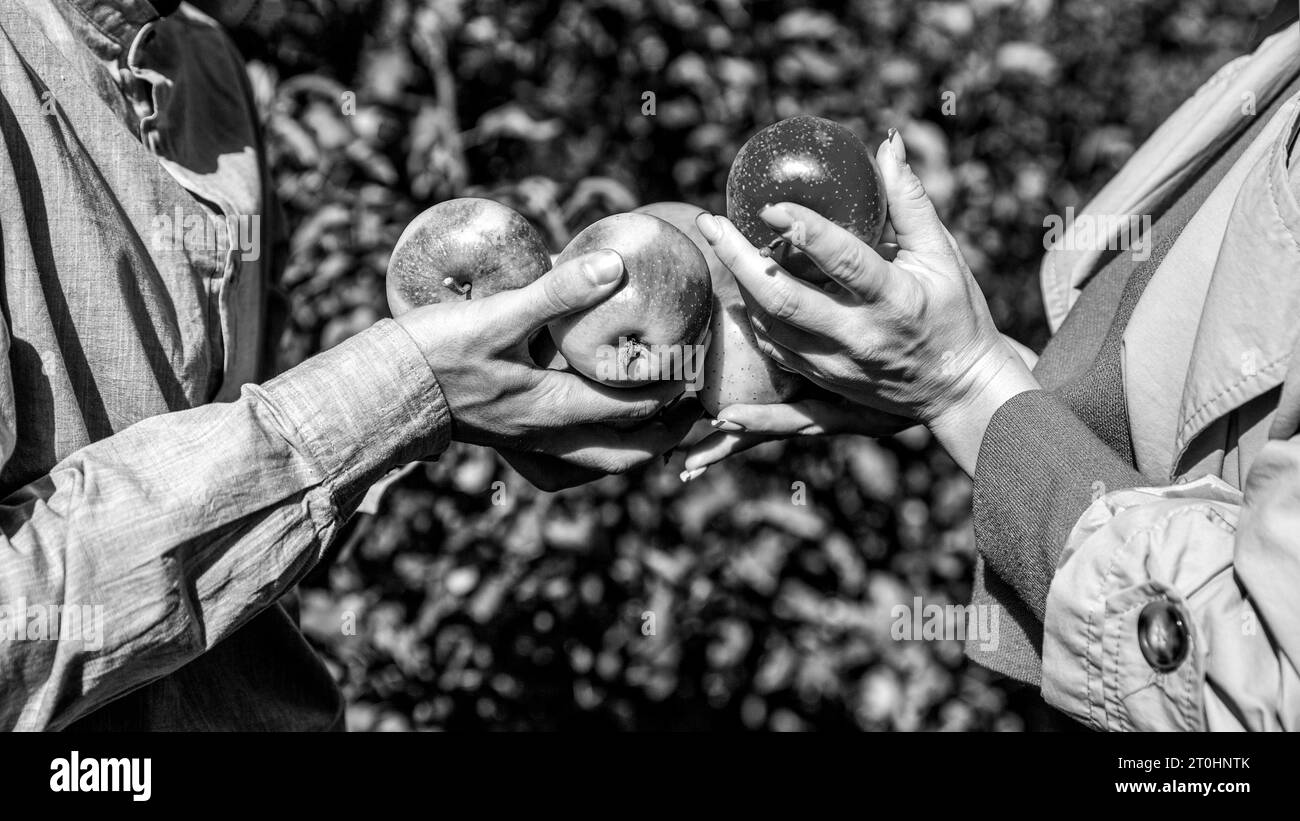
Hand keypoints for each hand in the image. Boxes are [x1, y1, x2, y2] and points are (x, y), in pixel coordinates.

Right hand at [395, 250, 694, 482]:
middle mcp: (549, 434)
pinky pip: (572, 448)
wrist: (381, 389)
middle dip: (666, 432)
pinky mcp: (511, 433)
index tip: (698, 366)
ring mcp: (529, 439)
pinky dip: (599, 436)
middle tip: (696, 409)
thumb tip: (614, 266)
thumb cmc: (437, 352)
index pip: (635, 409)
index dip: (674, 390)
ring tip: (660, 415)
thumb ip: (558, 292)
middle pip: (626, 450)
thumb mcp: (500, 316)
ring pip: (599, 456)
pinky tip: (600, 409)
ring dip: (635, 440)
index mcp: (556, 409)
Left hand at [694, 130, 1038, 473]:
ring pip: (769, 327)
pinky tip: (740, 288)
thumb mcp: (943, 255)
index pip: (844, 262)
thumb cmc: (955, 312)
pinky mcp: (823, 382)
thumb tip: (887, 144)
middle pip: (784, 301)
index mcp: (894, 300)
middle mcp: (860, 337)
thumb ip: (910, 202)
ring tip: (722, 243)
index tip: (769, 203)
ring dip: (740, 285)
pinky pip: (773, 350)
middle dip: (739, 259)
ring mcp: (837, 366)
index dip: (804, 231)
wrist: (959, 391)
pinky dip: (753, 318)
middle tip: (710, 222)